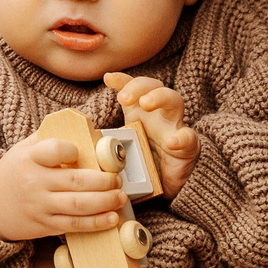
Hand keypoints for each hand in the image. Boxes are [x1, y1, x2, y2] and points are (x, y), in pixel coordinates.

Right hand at [0, 133, 122, 242]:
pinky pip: (74, 225)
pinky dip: (95, 223)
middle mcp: (35, 182)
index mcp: (30, 158)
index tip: (82, 152)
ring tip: (120, 197)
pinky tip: (111, 218)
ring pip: (78, 206)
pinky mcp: (45, 225)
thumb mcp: (24, 148)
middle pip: (75, 182)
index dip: (71, 151)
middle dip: (104, 181)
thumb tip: (84, 123)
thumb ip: (49, 137)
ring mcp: (40, 206)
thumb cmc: (15, 171)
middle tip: (117, 179)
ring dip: (105, 202)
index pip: (52, 151)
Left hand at [104, 72, 197, 196]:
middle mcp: (158, 116)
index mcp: (140, 115)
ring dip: (159, 97)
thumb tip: (79, 146)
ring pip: (174, 100)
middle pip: (155, 86)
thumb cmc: (141, 167)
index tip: (107, 78)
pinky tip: (172, 142)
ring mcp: (174, 128)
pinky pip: (188, 139)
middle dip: (139, 86)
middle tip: (124, 97)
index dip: (122, 80)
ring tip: (146, 103)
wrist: (164, 189)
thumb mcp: (120, 153)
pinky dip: (181, 138)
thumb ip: (104, 147)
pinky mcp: (188, 147)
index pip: (133, 89)